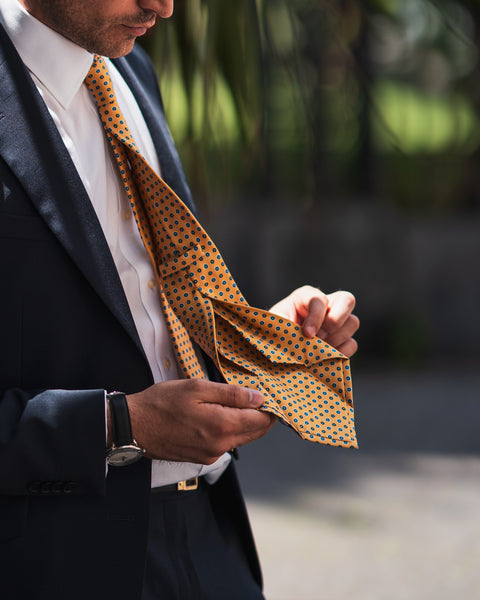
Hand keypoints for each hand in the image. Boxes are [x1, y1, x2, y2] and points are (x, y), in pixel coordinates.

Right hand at [124, 379, 275, 463]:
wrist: (133, 427)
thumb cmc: (161, 403)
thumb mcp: (197, 388)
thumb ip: (231, 394)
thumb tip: (258, 398)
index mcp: (222, 426)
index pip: (262, 420)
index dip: (270, 407)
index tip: (269, 394)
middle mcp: (221, 445)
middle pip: (255, 432)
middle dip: (261, 415)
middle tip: (257, 396)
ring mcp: (212, 454)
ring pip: (241, 438)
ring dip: (245, 422)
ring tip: (236, 402)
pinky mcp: (202, 458)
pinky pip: (226, 443)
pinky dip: (230, 430)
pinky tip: (219, 415)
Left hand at [269, 285, 358, 356]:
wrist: (275, 351)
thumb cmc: (274, 333)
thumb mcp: (277, 325)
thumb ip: (290, 327)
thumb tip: (306, 338)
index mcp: (306, 297)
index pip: (319, 299)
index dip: (315, 317)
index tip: (307, 334)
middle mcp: (326, 305)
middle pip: (347, 300)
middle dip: (335, 320)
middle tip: (319, 337)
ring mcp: (337, 322)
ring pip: (353, 322)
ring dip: (337, 338)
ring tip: (319, 349)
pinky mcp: (342, 340)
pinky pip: (352, 343)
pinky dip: (342, 352)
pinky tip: (326, 356)